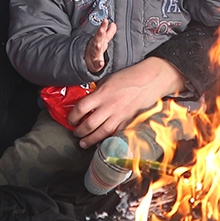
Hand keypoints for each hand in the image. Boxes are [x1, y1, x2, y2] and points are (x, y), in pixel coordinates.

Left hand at [68, 56, 185, 147]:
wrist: (148, 81)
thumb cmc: (128, 77)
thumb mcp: (107, 80)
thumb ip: (96, 92)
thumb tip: (87, 102)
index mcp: (102, 93)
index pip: (81, 108)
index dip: (73, 117)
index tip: (71, 120)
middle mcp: (110, 106)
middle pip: (89, 124)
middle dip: (79, 131)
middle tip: (76, 133)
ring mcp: (119, 115)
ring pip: (101, 133)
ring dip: (90, 140)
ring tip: (84, 143)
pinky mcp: (128, 121)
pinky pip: (115, 133)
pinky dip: (106, 139)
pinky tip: (100, 142)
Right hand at [85, 20, 116, 72]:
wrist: (88, 62)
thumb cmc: (96, 49)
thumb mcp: (103, 40)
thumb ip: (109, 32)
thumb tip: (113, 24)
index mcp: (98, 39)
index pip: (101, 31)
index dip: (103, 26)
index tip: (106, 20)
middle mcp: (95, 45)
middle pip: (97, 39)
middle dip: (99, 34)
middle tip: (101, 30)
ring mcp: (94, 54)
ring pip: (95, 50)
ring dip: (97, 47)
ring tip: (99, 45)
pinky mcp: (95, 63)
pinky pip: (97, 64)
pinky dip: (98, 64)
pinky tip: (101, 63)